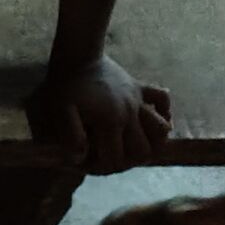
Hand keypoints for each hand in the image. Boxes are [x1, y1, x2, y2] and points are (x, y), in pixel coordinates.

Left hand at [28, 57, 172, 175]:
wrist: (78, 56)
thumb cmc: (66, 87)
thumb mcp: (61, 113)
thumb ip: (71, 136)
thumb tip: (79, 159)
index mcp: (111, 122)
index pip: (116, 159)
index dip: (102, 167)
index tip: (87, 163)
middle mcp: (131, 113)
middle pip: (143, 150)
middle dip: (127, 161)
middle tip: (109, 158)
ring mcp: (138, 99)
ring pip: (161, 129)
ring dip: (151, 142)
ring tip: (131, 146)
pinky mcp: (140, 87)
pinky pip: (163, 99)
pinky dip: (162, 112)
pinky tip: (150, 119)